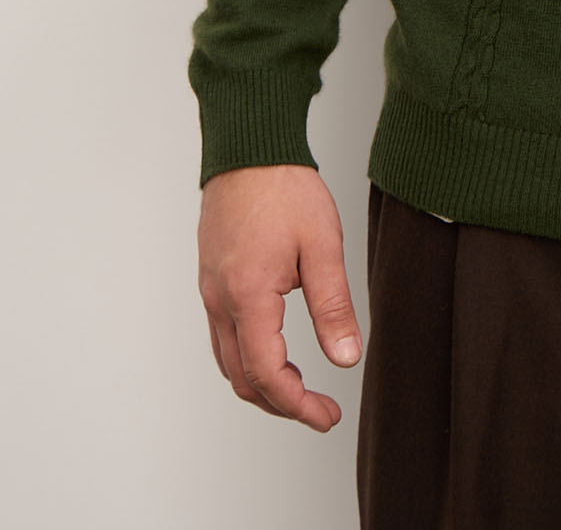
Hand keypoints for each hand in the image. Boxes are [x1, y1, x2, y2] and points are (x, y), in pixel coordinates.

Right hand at [197, 163, 361, 430]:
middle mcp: (220, 300)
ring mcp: (211, 291)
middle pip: (242, 378)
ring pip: (228, 361)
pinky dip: (249, 358)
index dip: (298, 405)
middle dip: (281, 404)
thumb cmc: (285, 188)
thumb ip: (333, 306)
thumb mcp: (322, 245)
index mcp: (248, 296)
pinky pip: (223, 336)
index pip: (267, 374)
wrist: (249, 147)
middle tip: (320, 410)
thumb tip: (346, 358)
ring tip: (303, 388)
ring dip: (263, 384)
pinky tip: (278, 352)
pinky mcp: (212, 279)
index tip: (327, 415)